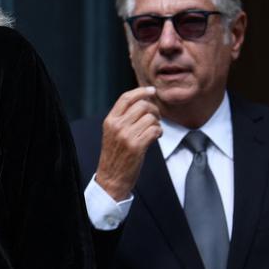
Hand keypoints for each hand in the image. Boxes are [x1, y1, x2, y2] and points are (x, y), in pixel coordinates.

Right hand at [95, 86, 162, 200]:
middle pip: (142, 105)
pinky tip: (155, 138)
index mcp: (110, 120)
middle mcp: (117, 126)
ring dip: (157, 123)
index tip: (152, 90)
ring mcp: (126, 136)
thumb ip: (122, 118)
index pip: (126, 98)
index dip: (141, 91)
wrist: (112, 178)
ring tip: (154, 130)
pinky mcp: (137, 147)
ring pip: (150, 118)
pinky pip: (155, 130)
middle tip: (156, 118)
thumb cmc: (115, 155)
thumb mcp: (112, 133)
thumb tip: (141, 102)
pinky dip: (159, 132)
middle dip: (154, 109)